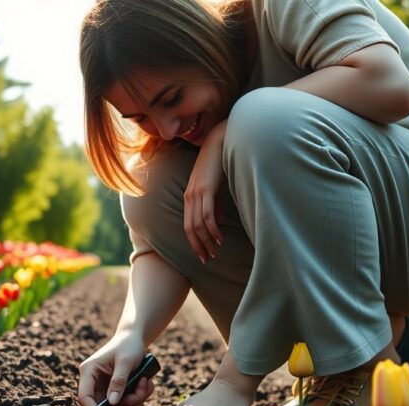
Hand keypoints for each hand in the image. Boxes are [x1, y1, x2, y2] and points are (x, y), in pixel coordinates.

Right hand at [77, 332, 154, 405]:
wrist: (134, 338)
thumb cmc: (128, 345)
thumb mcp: (125, 362)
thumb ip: (118, 382)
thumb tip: (112, 403)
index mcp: (89, 371)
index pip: (84, 396)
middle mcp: (93, 382)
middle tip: (138, 397)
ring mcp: (104, 388)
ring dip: (133, 403)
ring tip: (144, 385)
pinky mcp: (114, 391)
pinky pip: (124, 404)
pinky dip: (137, 400)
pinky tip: (144, 386)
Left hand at [183, 119, 227, 263]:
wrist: (220, 142)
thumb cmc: (220, 164)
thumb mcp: (216, 188)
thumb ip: (216, 205)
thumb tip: (217, 222)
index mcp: (190, 196)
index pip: (188, 225)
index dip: (194, 242)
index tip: (203, 255)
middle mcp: (189, 196)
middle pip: (190, 229)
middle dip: (198, 246)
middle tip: (207, 259)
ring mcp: (196, 193)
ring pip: (198, 225)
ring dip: (206, 241)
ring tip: (215, 252)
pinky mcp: (205, 190)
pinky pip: (207, 215)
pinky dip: (212, 229)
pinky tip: (219, 238)